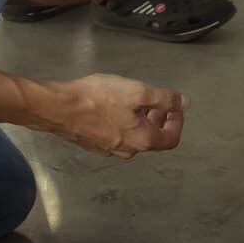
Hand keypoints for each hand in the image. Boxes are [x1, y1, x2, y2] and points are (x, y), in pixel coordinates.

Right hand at [49, 74, 187, 158]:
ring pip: (133, 137)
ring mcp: (109, 150)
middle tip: (157, 101)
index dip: (178, 122)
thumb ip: (164, 98)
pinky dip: (123, 122)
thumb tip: (185, 103)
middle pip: (152, 139)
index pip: (171, 138)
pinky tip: (113, 106)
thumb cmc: (98, 99)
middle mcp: (128, 150)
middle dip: (159, 119)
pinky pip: (116, 135)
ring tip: (135, 100)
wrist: (58, 108)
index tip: (175, 106)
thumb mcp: (137, 92)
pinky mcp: (93, 144)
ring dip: (140, 120)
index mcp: (143, 140)